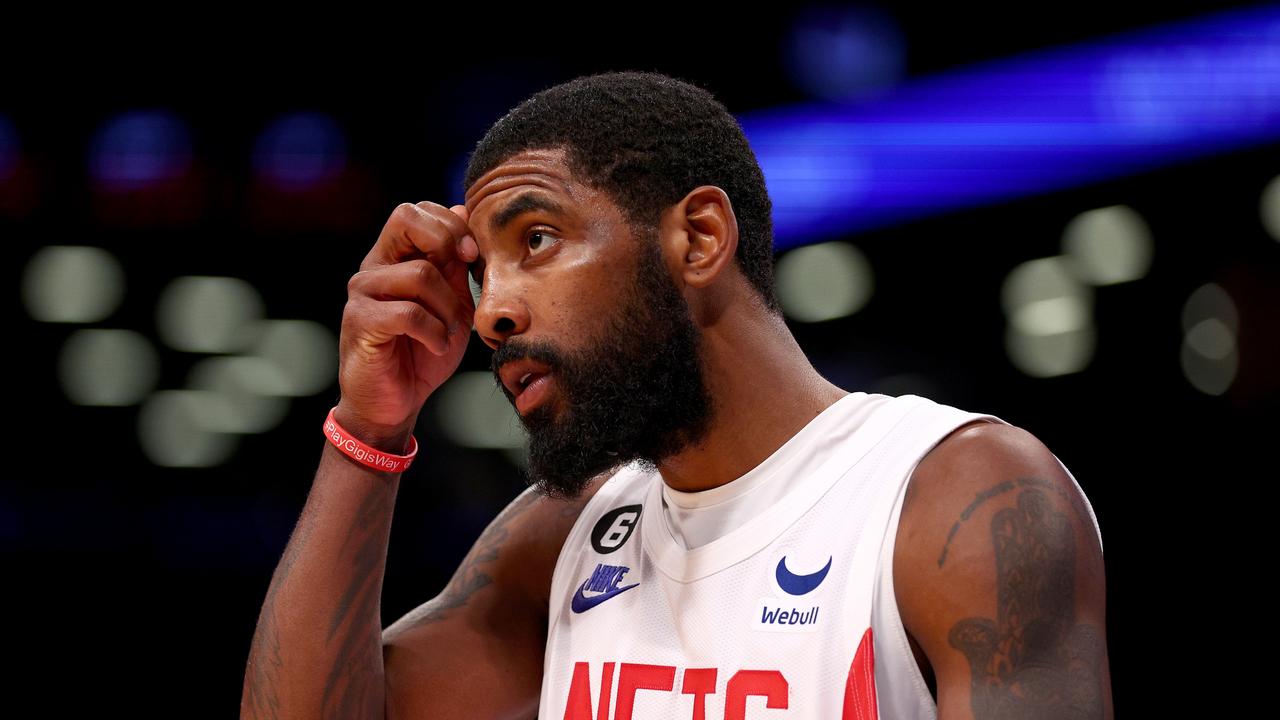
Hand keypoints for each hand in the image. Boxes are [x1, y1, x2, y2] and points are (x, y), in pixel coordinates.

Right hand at [335, 202, 478, 445]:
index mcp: (394, 258)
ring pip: (419, 273)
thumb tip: (463, 210)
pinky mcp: (361, 322)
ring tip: (448, 332)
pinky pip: (408, 313)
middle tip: (462, 276)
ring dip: (448, 307)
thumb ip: (455, 263)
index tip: (471, 255)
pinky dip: (434, 332)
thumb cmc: (422, 353)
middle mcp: (374, 268)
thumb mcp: (451, 303)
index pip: (415, 210)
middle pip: (404, 217)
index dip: (450, 224)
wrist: (394, 403)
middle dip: (446, 242)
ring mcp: (363, 293)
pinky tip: (436, 346)